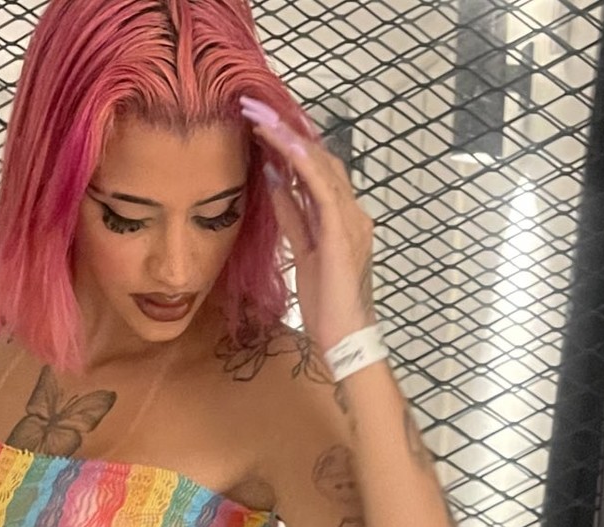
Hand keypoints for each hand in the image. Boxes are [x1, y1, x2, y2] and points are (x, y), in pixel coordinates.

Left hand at [239, 97, 375, 355]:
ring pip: (319, 165)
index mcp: (342, 218)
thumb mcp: (303, 252)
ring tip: (258, 118)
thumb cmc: (327, 306)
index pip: (315, 169)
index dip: (288, 143)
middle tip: (252, 109)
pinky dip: (303, 163)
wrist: (346, 339)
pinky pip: (323, 188)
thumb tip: (275, 181)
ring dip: (287, 138)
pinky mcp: (343, 232)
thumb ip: (293, 216)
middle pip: (318, 158)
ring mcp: (351, 220)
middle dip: (284, 131)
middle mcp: (351, 212)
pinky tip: (282, 144)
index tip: (259, 124)